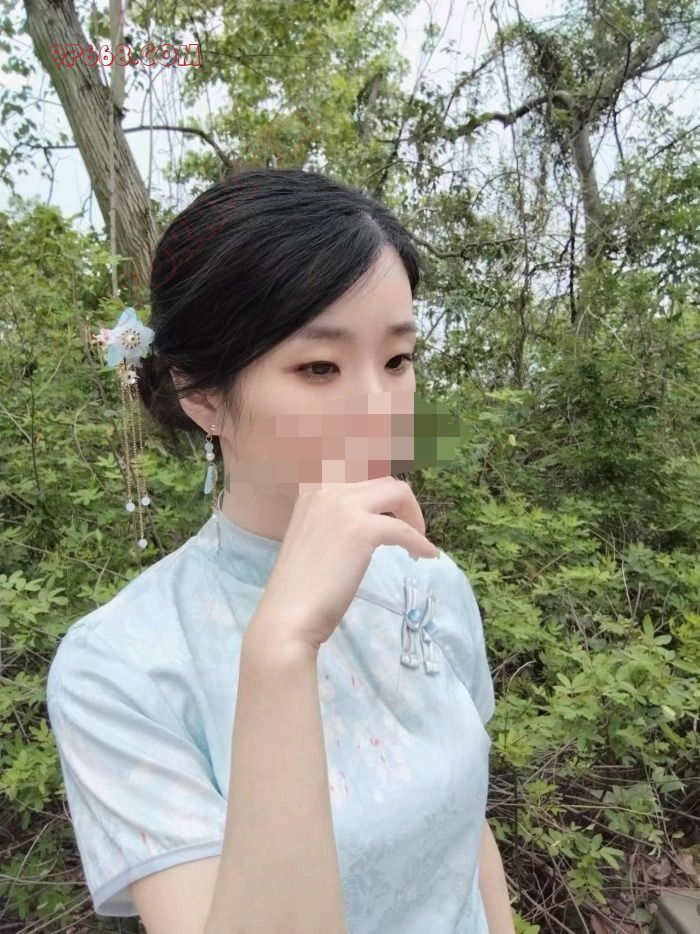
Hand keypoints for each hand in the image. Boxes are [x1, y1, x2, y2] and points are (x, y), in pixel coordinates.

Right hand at [248, 476, 438, 652]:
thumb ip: (333, 516)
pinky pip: (404, 530)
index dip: (378, 457)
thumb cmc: (299, 585)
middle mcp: (326, 488)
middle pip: (381, 476)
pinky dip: (419, 542)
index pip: (351, 457)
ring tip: (417, 537)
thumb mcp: (313, 535)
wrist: (289, 615)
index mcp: (312, 488)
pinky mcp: (361, 531)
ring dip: (413, 514)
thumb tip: (366, 512)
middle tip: (409, 524)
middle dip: (402, 498)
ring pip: (397, 491)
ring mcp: (343, 506)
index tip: (396, 461)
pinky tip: (426, 555)